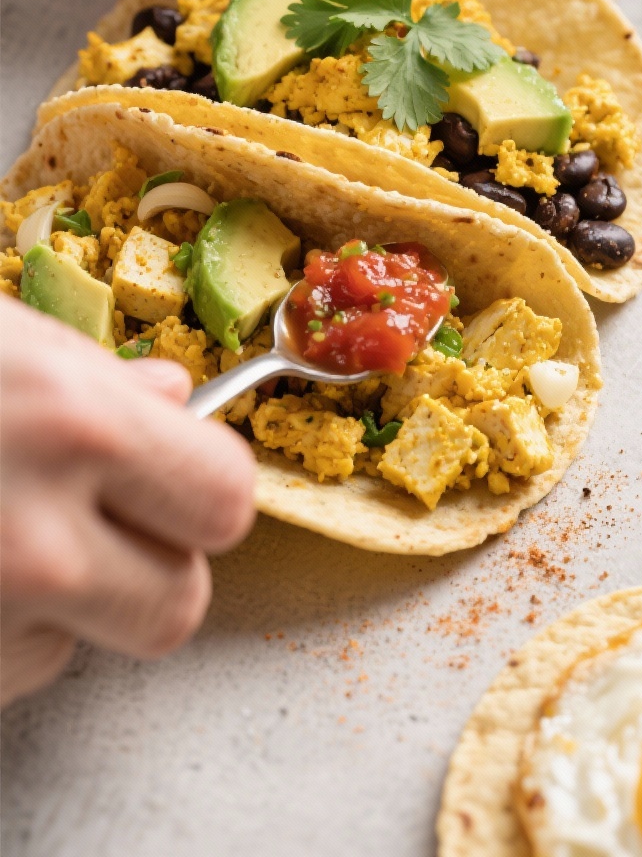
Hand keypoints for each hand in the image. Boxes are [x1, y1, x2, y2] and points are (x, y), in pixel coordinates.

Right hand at [0, 297, 254, 705]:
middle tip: (95, 521)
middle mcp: (42, 543)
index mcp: (76, 428)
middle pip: (178, 604)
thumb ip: (89, 372)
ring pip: (85, 642)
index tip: (174, 474)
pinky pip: (13, 665)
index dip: (203, 487)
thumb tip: (169, 397)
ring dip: (60, 602)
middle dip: (151, 565)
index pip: (226, 498)